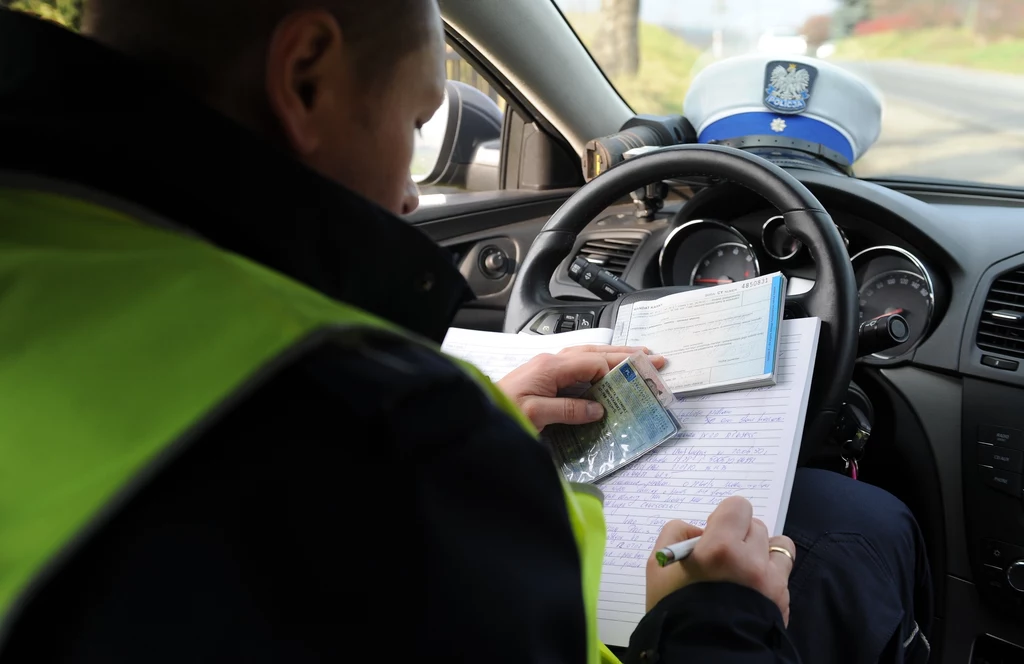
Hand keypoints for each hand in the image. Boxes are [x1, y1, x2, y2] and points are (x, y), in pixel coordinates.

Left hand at [496, 346, 665, 430]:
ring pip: (588, 355)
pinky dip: (598, 364)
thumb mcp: (535, 413)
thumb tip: (597, 408)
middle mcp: (551, 361)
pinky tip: (607, 369)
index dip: (616, 370)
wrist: (478, 410)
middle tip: (654, 358)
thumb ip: (568, 409)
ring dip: (614, 356)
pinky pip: (578, 365)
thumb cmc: (501, 409)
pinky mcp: (544, 376)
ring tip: (638, 357)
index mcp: (551, 366)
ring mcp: (547, 367)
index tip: (639, 379)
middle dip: (625, 354)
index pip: (593, 363)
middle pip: (595, 353)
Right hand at [646, 496, 794, 623]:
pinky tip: (754, 586)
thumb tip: (698, 530)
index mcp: (721, 548)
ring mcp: (772, 581)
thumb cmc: (675, 608)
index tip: (713, 535)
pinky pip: (784, 571)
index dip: (725, 517)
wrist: (702, 654)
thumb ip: (674, 534)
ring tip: (746, 568)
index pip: (738, 506)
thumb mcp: (657, 567)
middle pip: (756, 525)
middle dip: (740, 535)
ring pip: (778, 545)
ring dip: (762, 550)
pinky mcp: (783, 599)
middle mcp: (752, 560)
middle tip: (724, 556)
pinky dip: (771, 572)